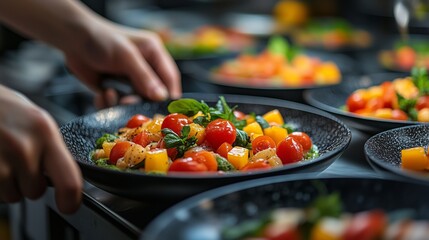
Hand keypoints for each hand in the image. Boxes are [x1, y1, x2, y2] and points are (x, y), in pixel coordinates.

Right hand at [0, 85, 81, 213]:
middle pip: (35, 191)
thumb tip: (65, 174)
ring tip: (2, 157)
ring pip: (13, 195)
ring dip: (8, 183)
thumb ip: (51, 148)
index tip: (69, 205)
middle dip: (29, 182)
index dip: (70, 201)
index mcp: (45, 133)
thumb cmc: (1, 108)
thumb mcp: (36, 121)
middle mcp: (24, 148)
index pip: (69, 181)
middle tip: (18, 161)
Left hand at [64, 20, 181, 107]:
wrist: (72, 39)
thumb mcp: (126, 56)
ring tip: (111, 95)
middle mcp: (145, 68)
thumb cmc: (102, 40)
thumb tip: (161, 97)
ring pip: (135, 101)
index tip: (166, 110)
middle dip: (141, 102)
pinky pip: (118, 104)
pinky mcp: (115, 88)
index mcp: (154, 54)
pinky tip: (102, 94)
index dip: (171, 94)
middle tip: (129, 103)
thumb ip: (144, 77)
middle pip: (153, 93)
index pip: (170, 77)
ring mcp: (130, 79)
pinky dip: (109, 104)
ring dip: (123, 103)